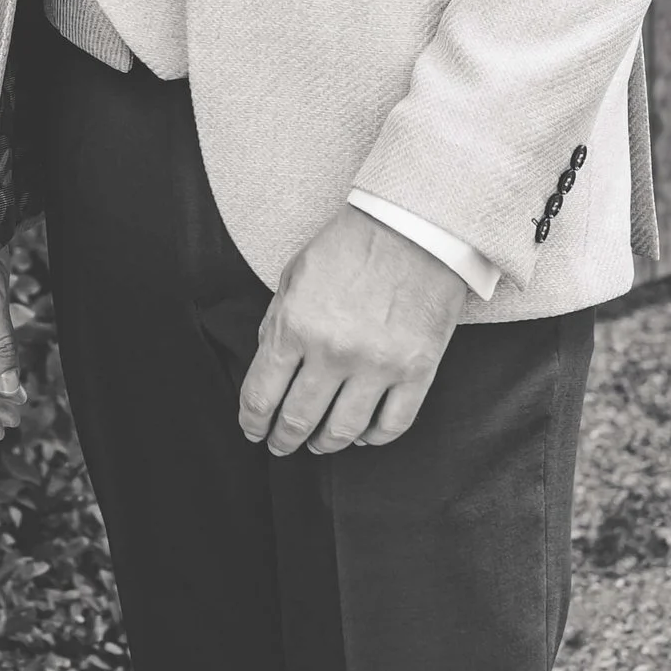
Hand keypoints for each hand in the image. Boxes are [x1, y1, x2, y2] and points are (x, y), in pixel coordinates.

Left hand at [238, 205, 472, 458]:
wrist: (416, 225)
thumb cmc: (351, 245)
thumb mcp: (295, 275)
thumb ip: (278, 323)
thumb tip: (270, 370)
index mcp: (296, 326)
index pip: (262, 395)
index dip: (252, 422)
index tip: (253, 430)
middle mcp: (334, 352)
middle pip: (298, 419)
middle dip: (283, 440)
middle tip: (280, 446)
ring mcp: (378, 365)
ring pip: (343, 431)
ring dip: (325, 445)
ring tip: (319, 444)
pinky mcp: (417, 370)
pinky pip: (393, 424)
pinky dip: (374, 438)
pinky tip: (363, 435)